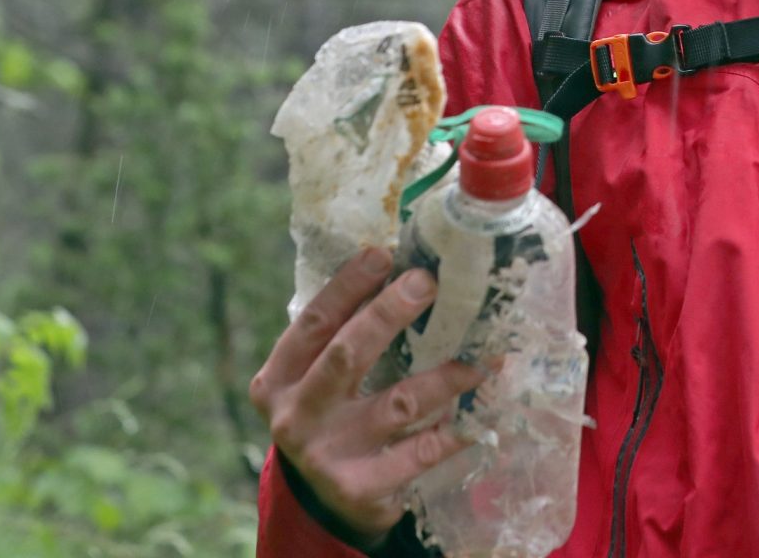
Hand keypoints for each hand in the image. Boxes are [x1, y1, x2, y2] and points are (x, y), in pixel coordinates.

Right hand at [249, 247, 483, 546]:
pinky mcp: (359, 487)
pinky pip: (420, 451)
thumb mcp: (318, 379)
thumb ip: (343, 335)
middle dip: (388, 315)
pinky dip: (455, 431)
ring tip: (480, 359)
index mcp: (278, 380)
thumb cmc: (332, 418)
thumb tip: (400, 268)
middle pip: (346, 355)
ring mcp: (325, 454)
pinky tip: (480, 415)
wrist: (325, 504)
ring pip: (396, 403)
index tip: (383, 253)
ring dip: (445, 377)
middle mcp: (295, 416)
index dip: (347, 285)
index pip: (313, 323)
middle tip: (427, 283)